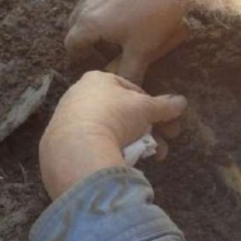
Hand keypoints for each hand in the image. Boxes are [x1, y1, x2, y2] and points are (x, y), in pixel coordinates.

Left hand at [39, 71, 187, 199]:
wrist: (78, 146)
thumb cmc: (115, 116)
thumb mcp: (146, 108)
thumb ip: (165, 105)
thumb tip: (181, 102)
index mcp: (96, 78)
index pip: (131, 89)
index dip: (152, 107)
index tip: (165, 123)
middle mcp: (78, 94)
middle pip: (121, 113)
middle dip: (147, 131)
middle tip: (164, 146)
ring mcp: (66, 118)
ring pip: (107, 129)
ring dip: (132, 144)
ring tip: (148, 158)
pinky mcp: (59, 141)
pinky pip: (91, 143)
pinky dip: (108, 151)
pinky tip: (122, 162)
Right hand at [64, 0, 188, 84]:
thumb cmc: (153, 15)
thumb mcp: (142, 49)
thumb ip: (129, 72)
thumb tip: (125, 89)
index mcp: (88, 24)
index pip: (71, 45)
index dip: (78, 56)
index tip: (90, 61)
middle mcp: (85, 3)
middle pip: (74, 25)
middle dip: (84, 38)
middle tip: (101, 46)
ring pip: (85, 7)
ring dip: (93, 19)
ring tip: (114, 26)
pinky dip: (104, 3)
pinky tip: (125, 5)